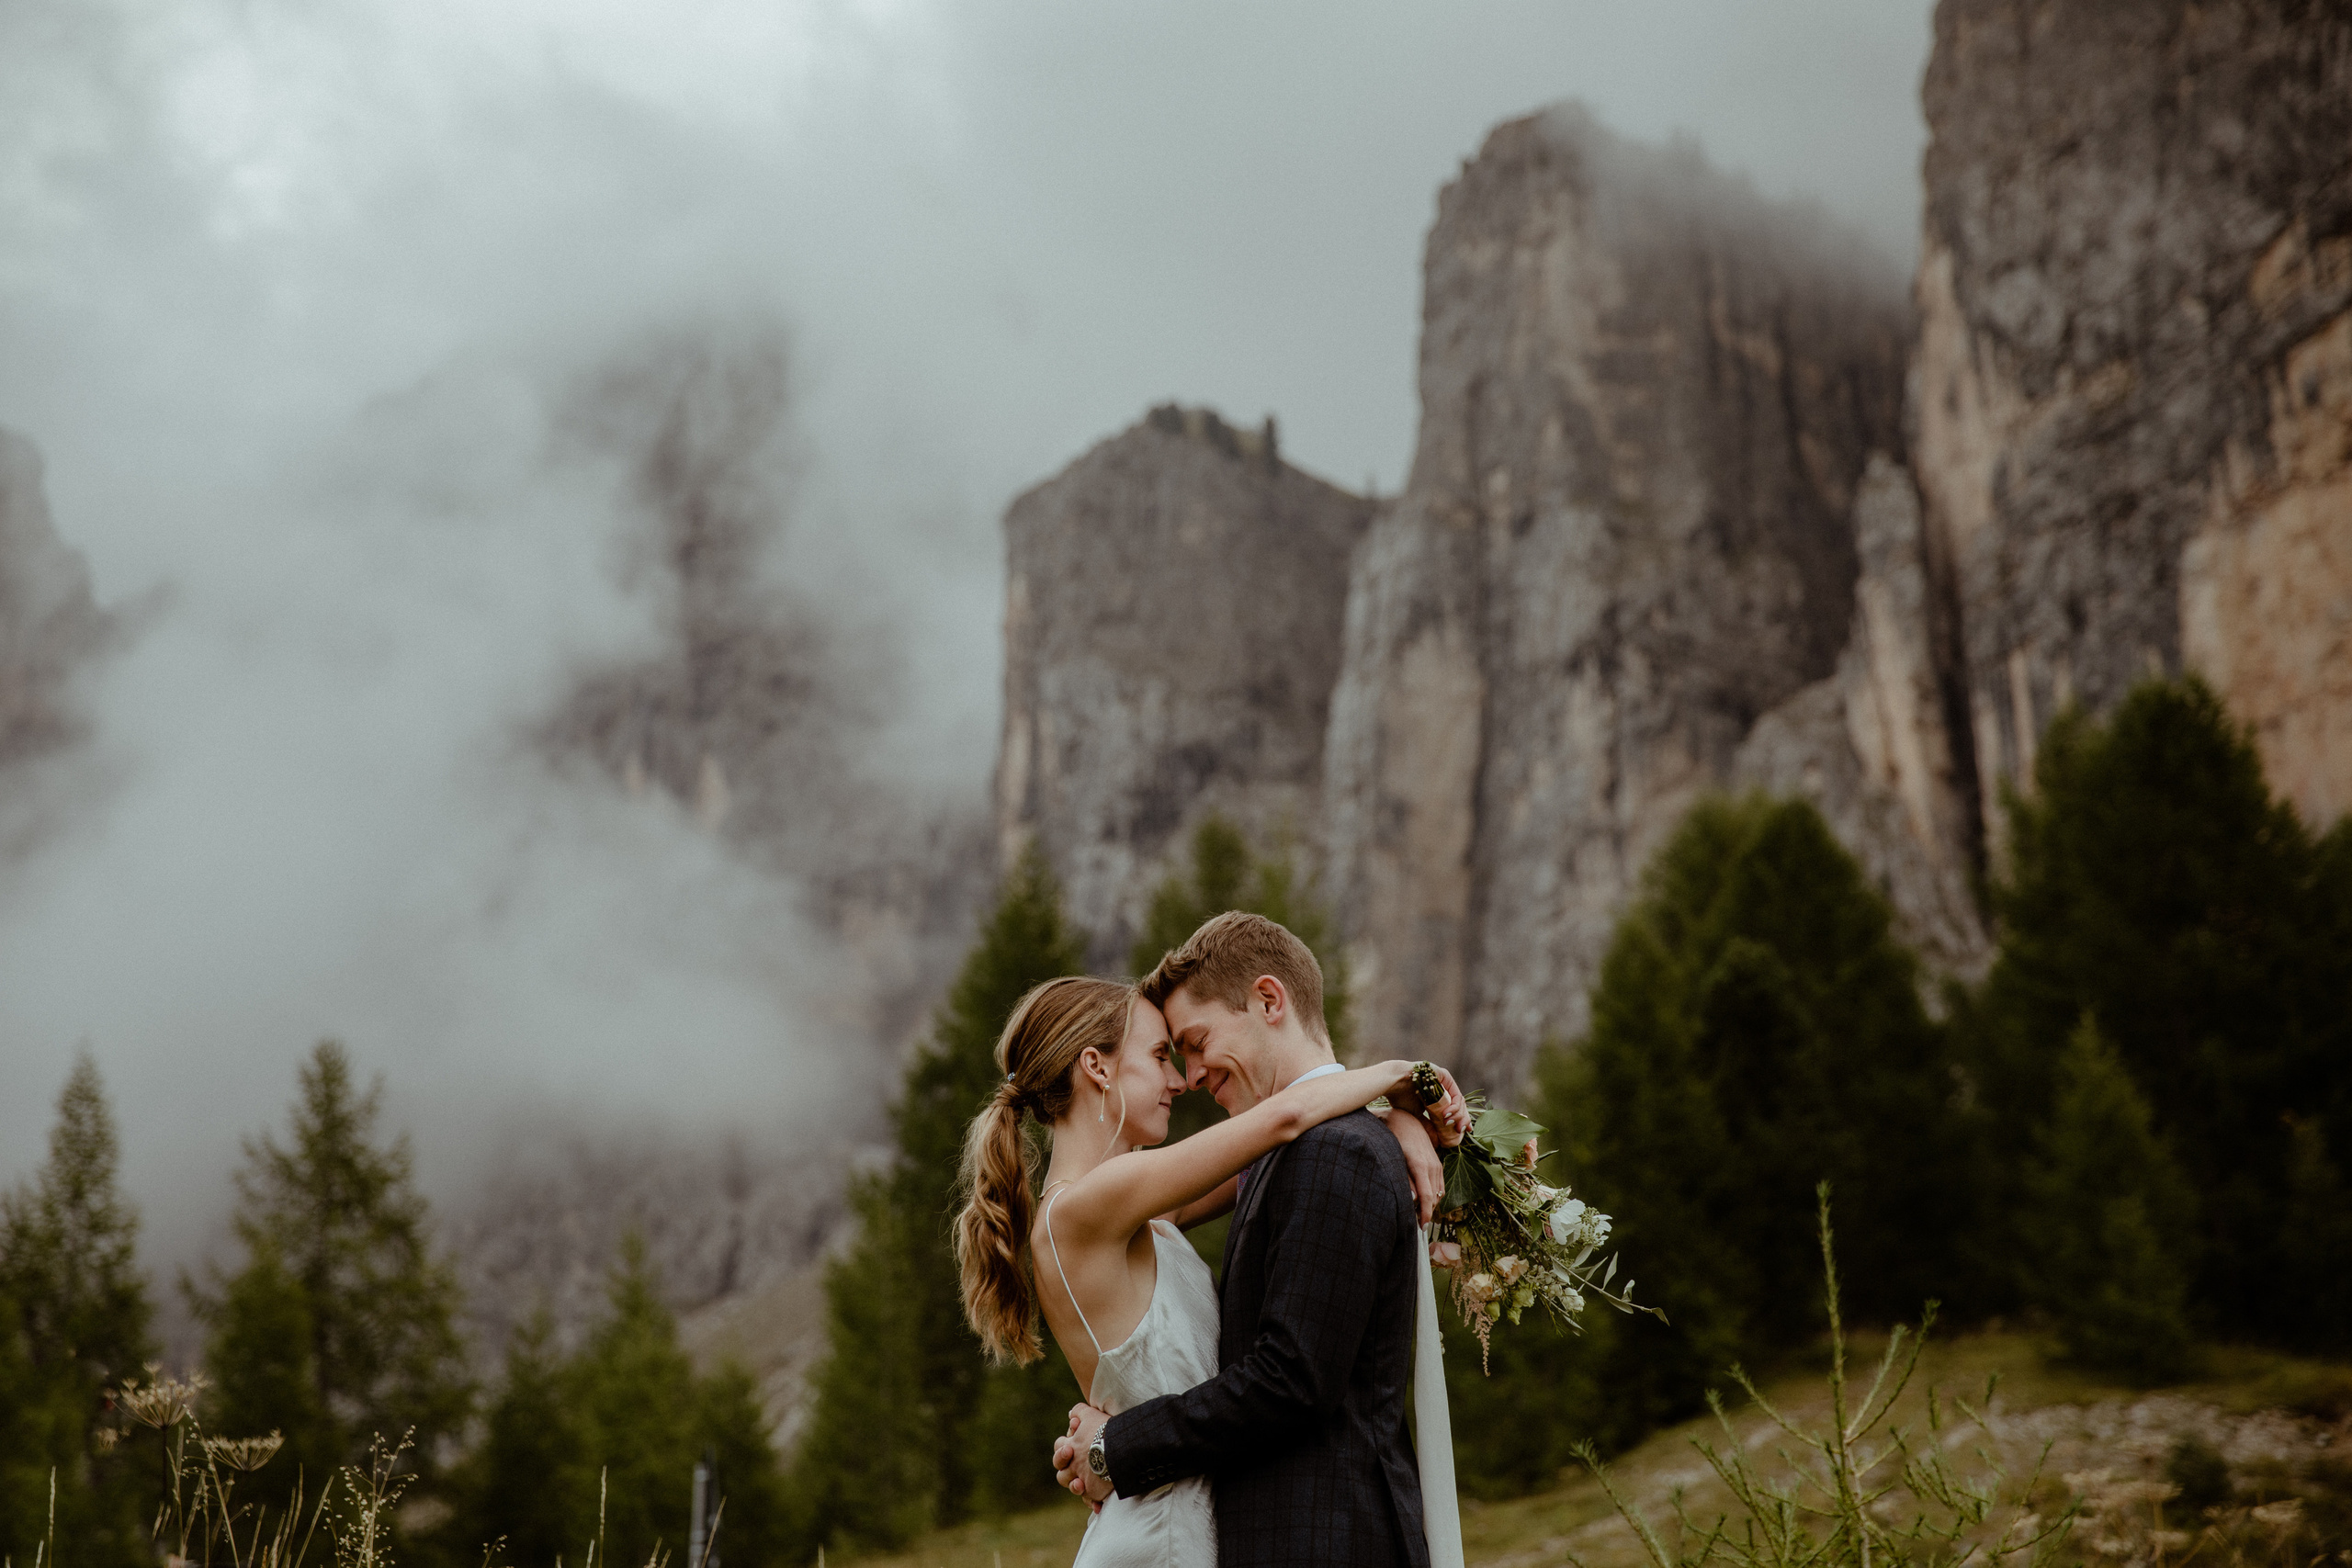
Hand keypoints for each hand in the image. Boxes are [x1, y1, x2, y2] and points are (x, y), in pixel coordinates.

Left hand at [1052, 1402, 1112, 1504]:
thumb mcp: (1091, 1415)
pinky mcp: (1095, 1492)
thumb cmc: (1106, 1430)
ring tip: (1085, 1485)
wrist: (1121, 1448)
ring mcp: (1083, 1480)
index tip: (1073, 1447)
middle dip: (1067, 1472)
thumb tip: (1071, 1415)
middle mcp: (1074, 1466)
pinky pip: (1090, 1500)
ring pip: (1074, 1488)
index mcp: (1071, 1448)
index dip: (1064, 1448)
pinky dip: (1094, 1503)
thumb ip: (1079, 1412)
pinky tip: (1098, 1504)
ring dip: (1077, 1488)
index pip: (1059, 1448)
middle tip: (1078, 1467)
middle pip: (1062, 1474)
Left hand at [1383, 1109, 1444, 1224]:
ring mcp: (1437, 1165)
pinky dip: (1435, 1195)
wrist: (1405, 1121)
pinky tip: (1425, 1200)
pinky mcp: (1438, 1163)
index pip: (1427, 1197)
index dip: (1425, 1214)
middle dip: (1427, 1212)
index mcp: (1421, 1167)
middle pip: (1434, 1198)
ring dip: (1431, 1205)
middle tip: (1416, 1223)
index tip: (1422, 1226)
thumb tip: (1413, 1199)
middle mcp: (1433, 1166)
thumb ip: (1405, 1180)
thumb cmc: (1396, 1139)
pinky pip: (1440, 1185)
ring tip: (1419, 1214)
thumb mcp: (1396, 1160)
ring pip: (1439, 1193)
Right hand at [1399, 1063, 1470, 1148]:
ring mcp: (1444, 1081)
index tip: (1461, 1131)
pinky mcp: (1444, 1075)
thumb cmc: (1400, 1098)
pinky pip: (1455, 1092)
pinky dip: (1454, 1106)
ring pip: (1459, 1100)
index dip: (1459, 1120)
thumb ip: (1428, 1126)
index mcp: (1436, 1095)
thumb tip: (1438, 1142)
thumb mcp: (1416, 1117)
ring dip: (1457, 1114)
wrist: (1393, 1083)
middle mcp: (1442, 1087)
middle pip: (1459, 1105)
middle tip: (1460, 1130)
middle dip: (1462, 1119)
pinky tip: (1446, 1115)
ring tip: (1448, 1124)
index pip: (1453, 1109)